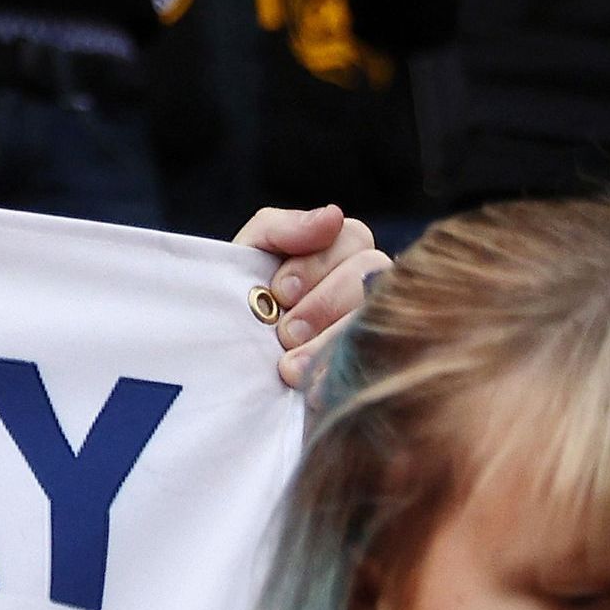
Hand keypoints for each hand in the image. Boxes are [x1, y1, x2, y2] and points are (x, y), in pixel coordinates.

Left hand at [231, 205, 384, 385]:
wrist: (228, 377)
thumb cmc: (240, 310)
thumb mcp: (247, 262)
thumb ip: (279, 229)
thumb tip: (331, 217)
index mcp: (340, 253)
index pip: (353, 237)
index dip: (316, 263)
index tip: (280, 292)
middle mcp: (370, 285)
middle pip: (374, 273)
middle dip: (325, 302)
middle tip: (286, 333)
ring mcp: (379, 328)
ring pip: (379, 318)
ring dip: (331, 342)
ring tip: (289, 368)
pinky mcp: (378, 371)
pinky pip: (381, 366)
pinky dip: (341, 378)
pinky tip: (313, 392)